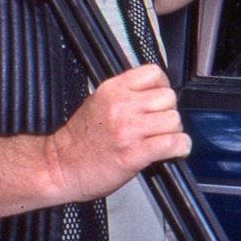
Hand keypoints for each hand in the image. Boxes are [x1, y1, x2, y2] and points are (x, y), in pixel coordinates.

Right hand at [46, 64, 189, 202]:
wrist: (60, 167)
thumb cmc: (78, 140)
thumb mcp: (98, 102)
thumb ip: (125, 94)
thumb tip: (152, 93)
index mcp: (113, 89)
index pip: (154, 74)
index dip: (162, 87)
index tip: (159, 100)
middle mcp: (122, 106)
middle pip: (168, 97)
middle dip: (168, 112)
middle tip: (159, 124)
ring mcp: (129, 129)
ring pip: (174, 119)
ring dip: (173, 131)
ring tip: (163, 138)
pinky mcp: (135, 153)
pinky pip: (173, 143)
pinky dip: (179, 148)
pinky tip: (175, 150)